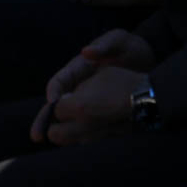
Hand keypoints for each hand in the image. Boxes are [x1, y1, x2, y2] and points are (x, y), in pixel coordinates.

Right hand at [31, 29, 155, 142]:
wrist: (150, 58)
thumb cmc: (130, 46)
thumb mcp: (119, 41)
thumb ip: (104, 46)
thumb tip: (86, 52)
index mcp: (80, 67)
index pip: (59, 81)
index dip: (53, 93)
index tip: (51, 105)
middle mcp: (80, 83)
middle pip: (58, 102)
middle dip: (46, 118)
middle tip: (36, 136)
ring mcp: (90, 97)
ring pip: (69, 115)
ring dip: (61, 130)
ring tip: (57, 146)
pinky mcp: (101, 107)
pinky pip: (86, 121)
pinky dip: (80, 132)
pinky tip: (79, 145)